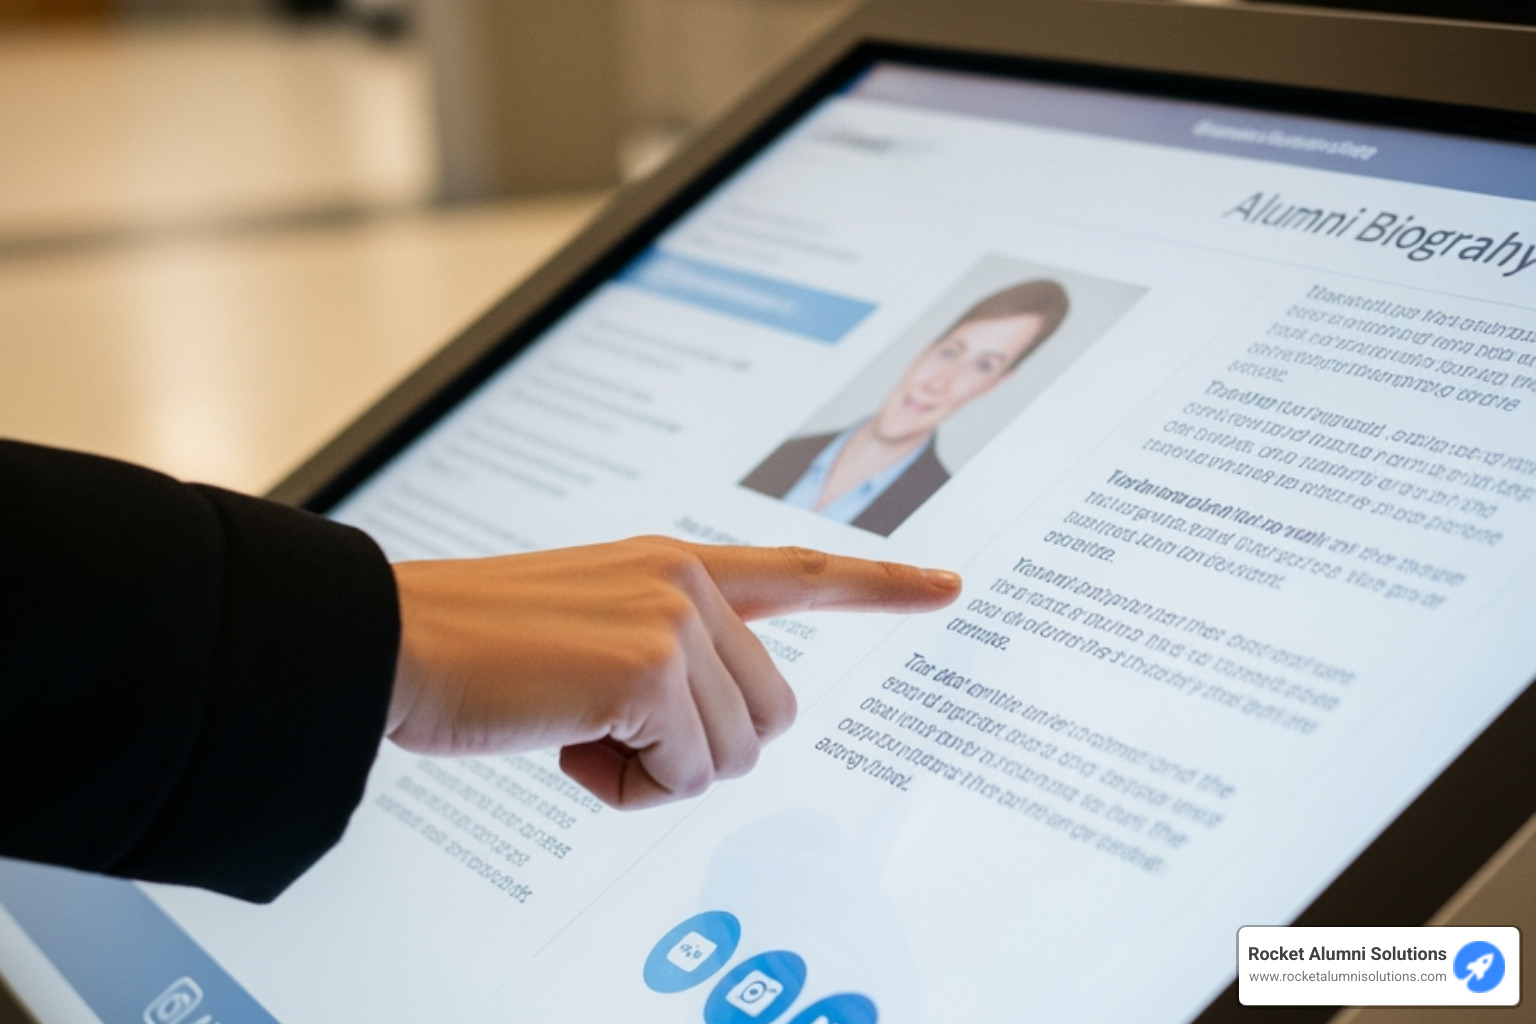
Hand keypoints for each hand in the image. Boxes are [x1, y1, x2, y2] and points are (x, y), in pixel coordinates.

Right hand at [388, 536, 959, 807]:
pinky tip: (568, 744)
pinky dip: (628, 788)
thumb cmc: (478, 651)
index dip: (879, 585)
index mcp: (675, 565)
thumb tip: (718, 729)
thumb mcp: (589, 631)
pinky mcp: (650, 670)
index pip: (799, 571)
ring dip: (658, 770)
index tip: (946, 587)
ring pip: (735, 753)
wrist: (393, 642)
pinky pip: (687, 776)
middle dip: (701, 748)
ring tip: (579, 731)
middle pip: (772, 714)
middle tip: (611, 733)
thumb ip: (667, 653)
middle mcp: (687, 581)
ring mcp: (674, 620)